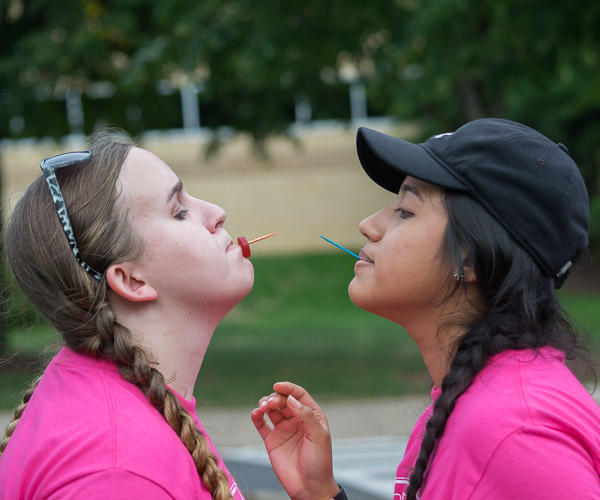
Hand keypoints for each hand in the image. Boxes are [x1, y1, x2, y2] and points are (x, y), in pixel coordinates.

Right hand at [251, 381, 339, 499]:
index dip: (288, 388)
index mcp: (312, 415)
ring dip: (265, 403)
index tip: (277, 386)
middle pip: (283, 400)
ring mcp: (283, 429)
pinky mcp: (272, 440)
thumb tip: (291, 399)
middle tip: (271, 403)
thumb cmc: (319, 462)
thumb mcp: (318, 436)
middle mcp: (297, 419)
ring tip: (263, 407)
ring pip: (271, 409)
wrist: (309, 487)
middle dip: (275, 398)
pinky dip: (256, 416)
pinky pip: (261, 424)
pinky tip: (256, 413)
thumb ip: (306, 416)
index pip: (299, 395)